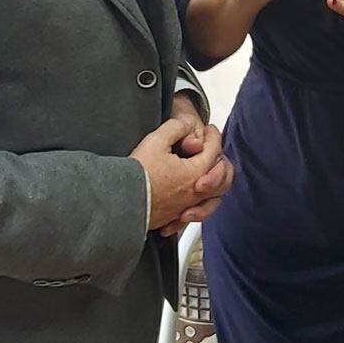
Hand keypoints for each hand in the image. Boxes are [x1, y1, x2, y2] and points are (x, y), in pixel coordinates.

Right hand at [133, 118, 231, 232]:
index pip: (214, 150)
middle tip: (211, 151)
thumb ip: (176, 127)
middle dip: (220, 161)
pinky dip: (199, 207)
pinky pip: (196, 214)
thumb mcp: (156, 140)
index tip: (209, 129)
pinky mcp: (175, 217)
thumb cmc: (138, 174)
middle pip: (223, 177)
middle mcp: (195, 193)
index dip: (213, 136)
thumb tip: (186, 124)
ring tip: (208, 176)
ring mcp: (186, 207)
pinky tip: (192, 202)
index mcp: (195, 173)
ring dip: (215, 186)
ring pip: (214, 199)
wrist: (120, 201)